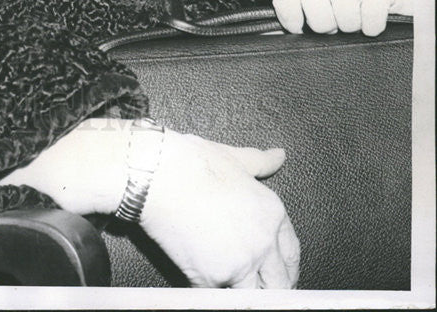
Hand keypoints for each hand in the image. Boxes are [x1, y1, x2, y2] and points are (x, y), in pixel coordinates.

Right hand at [141, 132, 298, 288]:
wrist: (159, 175)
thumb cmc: (192, 162)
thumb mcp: (233, 157)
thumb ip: (260, 162)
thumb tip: (278, 155)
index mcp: (271, 213)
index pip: (291, 252)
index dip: (285, 266)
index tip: (278, 272)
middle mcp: (262, 242)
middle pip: (279, 282)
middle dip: (270, 286)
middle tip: (258, 287)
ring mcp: (239, 264)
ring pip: (253, 295)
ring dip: (242, 291)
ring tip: (230, 285)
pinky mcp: (212, 278)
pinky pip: (216, 295)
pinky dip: (208, 289)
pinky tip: (200, 277)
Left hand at [271, 0, 412, 35]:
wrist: (395, 9)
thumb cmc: (349, 15)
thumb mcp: (317, 16)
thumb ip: (293, 21)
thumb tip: (267, 35)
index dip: (287, 8)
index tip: (298, 27)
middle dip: (320, 19)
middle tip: (332, 28)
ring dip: (347, 22)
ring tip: (352, 26)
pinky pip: (371, 5)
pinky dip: (371, 24)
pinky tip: (371, 25)